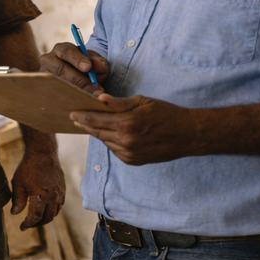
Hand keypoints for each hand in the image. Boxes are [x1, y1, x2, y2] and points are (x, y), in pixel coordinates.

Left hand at [9, 150, 65, 228]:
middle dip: (38, 224)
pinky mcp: (63, 188)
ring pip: (55, 212)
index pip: (35, 217)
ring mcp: (59, 193)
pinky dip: (54, 210)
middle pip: (47, 218)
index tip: (22, 227)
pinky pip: (60, 204)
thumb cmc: (28, 167)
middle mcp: (53, 197)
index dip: (28, 224)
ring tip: (37, 219)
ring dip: (47, 218)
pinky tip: (47, 209)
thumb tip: (15, 213)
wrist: (43, 153)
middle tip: (29, 224)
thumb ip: (17, 200)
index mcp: (41, 197)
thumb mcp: (18, 183)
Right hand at [40, 42, 108, 94]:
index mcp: (61, 50)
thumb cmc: (86, 70)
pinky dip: (68, 100)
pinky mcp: (43, 90)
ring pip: (57, 84)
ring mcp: (43, 75)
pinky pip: (54, 96)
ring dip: (75, 92)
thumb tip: (97, 66)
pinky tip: (80, 105)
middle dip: (79, 81)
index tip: (88, 67)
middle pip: (61, 69)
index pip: (66, 51)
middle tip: (95, 91)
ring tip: (91, 99)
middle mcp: (48, 60)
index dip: (77, 59)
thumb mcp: (95, 64)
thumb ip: (99, 63)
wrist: (75, 82)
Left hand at [71, 93, 202, 164]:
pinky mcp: (133, 161)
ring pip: (105, 142)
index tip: (72, 112)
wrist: (187, 135)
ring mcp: (129, 153)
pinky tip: (111, 134)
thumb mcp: (143, 101)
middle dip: (85, 124)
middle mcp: (126, 141)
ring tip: (91, 125)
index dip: (82, 116)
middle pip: (97, 132)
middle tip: (75, 118)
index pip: (96, 120)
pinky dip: (111, 142)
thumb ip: (119, 103)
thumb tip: (99, 98)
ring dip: (98, 133)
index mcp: (127, 123)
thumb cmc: (166, 113)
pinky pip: (115, 150)